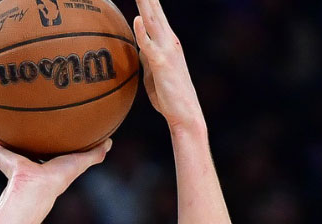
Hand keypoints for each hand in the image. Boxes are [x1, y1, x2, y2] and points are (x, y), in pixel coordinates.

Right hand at [0, 124, 110, 195]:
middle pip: (18, 142)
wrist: (36, 186)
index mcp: (40, 160)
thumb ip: (95, 153)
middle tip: (17, 112)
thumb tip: (110, 140)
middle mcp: (24, 158)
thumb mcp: (81, 160)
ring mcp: (9, 158)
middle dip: (17, 131)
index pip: (40, 146)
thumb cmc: (58, 177)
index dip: (41, 135)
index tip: (42, 122)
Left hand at [133, 0, 204, 130]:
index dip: (148, 0)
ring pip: (153, 21)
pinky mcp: (162, 64)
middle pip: (155, 11)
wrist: (184, 113)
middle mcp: (169, 41)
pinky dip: (143, 31)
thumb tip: (138, 48)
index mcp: (167, 41)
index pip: (155, 14)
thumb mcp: (153, 72)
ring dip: (145, 4)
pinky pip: (149, 45)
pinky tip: (137, 19)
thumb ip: (147, 57)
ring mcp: (167, 51)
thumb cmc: (168, 96)